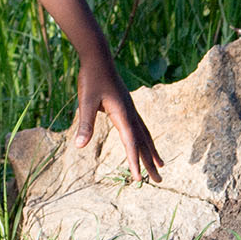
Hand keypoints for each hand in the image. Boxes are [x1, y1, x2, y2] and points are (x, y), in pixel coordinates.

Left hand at [71, 60, 161, 182]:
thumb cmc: (91, 78)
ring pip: (145, 135)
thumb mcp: (85, 101)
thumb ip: (84, 124)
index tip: (138, 180)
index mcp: (122, 114)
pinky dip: (145, 139)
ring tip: (160, 165)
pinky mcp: (126, 106)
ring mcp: (130, 109)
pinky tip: (144, 143)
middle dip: (150, 163)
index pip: (131, 143)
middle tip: (159, 181)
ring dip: (152, 152)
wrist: (98, 58)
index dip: (134, 162)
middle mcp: (130, 113)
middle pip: (143, 143)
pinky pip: (140, 128)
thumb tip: (79, 146)